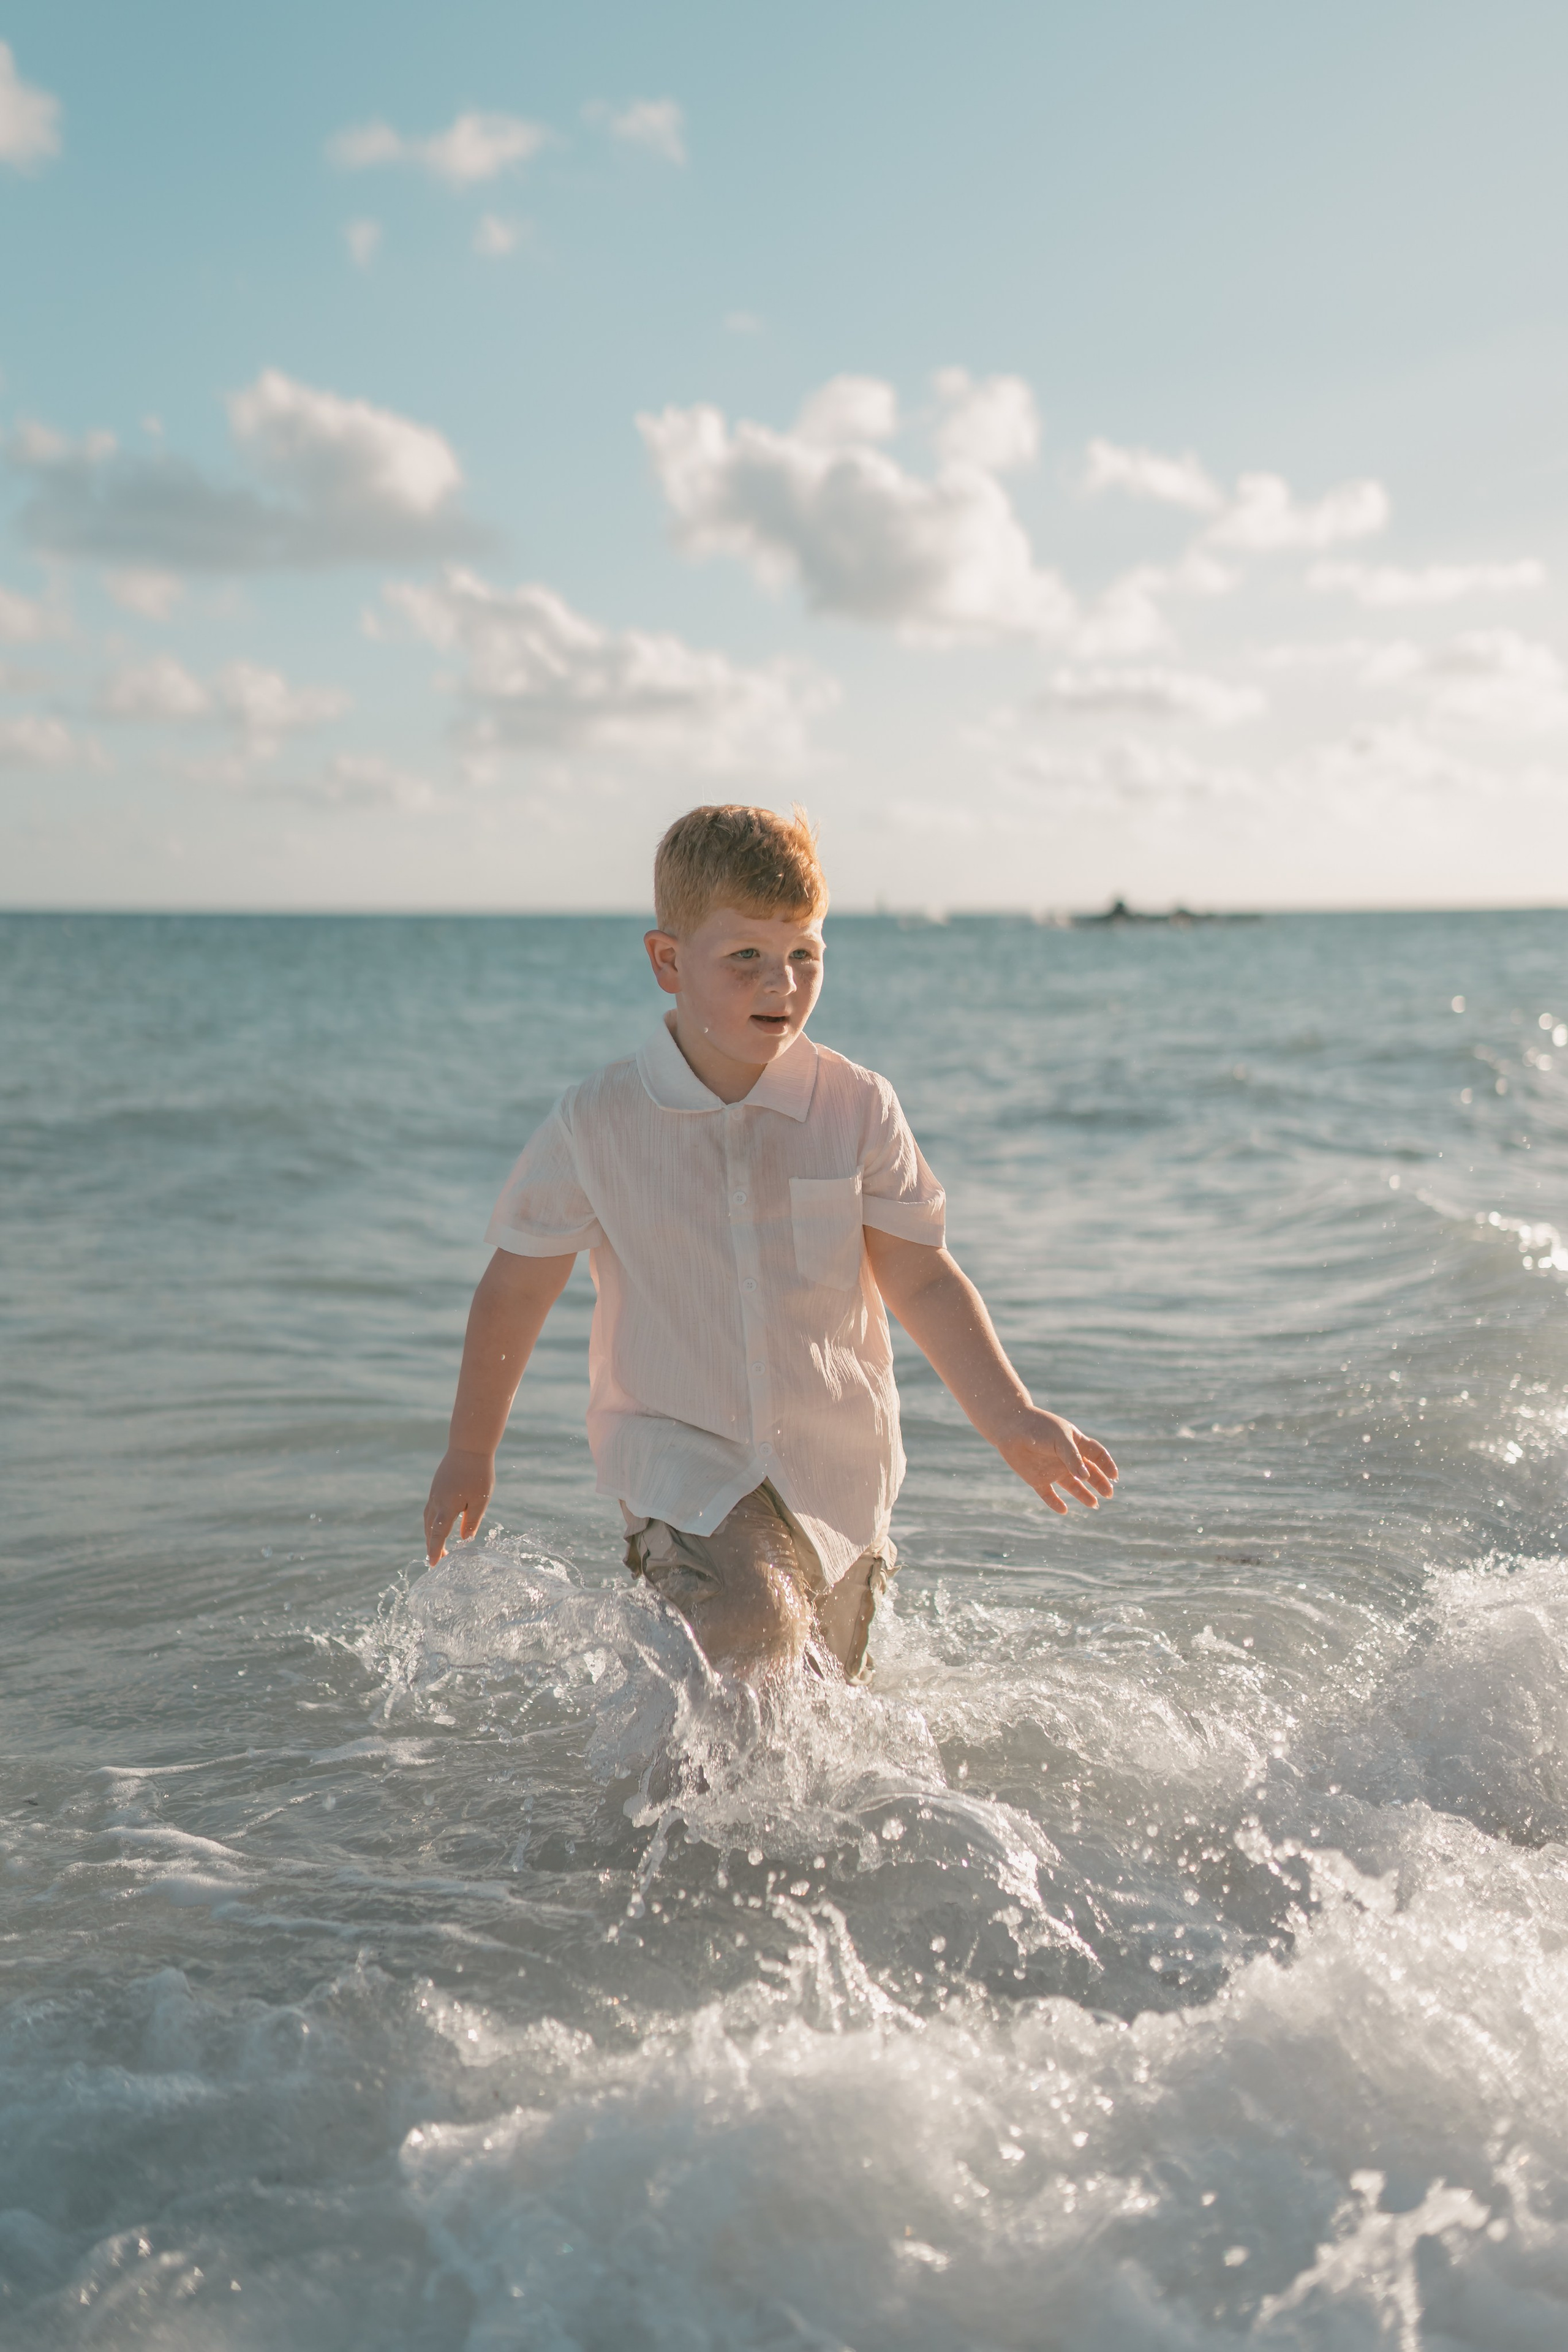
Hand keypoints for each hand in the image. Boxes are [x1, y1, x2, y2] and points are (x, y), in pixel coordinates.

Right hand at [424, 1447, 495, 1563]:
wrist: (468, 1447)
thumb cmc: (478, 1474)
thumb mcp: (480, 1500)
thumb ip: (472, 1521)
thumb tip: (465, 1539)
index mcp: (447, 1507)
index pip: (438, 1535)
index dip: (435, 1551)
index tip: (433, 1565)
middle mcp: (436, 1502)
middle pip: (430, 1530)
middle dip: (432, 1546)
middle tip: (439, 1560)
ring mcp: (434, 1493)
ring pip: (428, 1520)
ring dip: (430, 1534)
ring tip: (436, 1545)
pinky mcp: (436, 1487)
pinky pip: (430, 1510)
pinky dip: (431, 1522)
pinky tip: (437, 1524)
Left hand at [995, 1409, 1117, 1514]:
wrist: (1010, 1426)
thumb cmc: (1038, 1428)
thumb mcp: (1060, 1438)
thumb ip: (1074, 1457)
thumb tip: (1086, 1478)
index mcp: (1075, 1443)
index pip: (1097, 1454)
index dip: (1107, 1465)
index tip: (1114, 1476)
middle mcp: (1065, 1458)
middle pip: (1088, 1473)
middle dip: (1099, 1482)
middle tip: (1108, 1494)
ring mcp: (1051, 1469)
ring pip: (1072, 1485)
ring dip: (1083, 1495)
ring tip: (1094, 1504)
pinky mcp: (1037, 1479)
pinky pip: (1048, 1495)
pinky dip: (1056, 1503)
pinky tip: (1064, 1510)